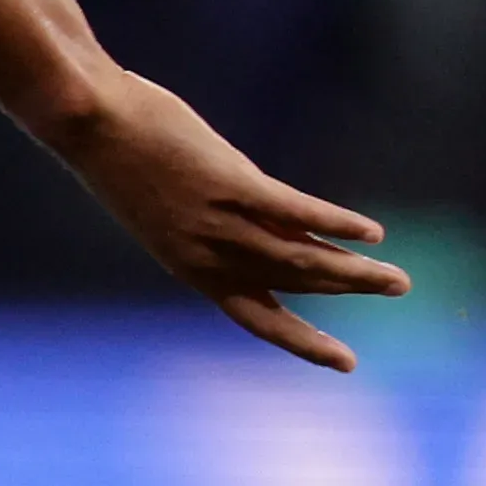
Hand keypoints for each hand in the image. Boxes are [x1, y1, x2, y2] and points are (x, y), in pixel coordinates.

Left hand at [53, 72, 404, 370]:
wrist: (86, 123)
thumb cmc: (124, 156)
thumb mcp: (176, 203)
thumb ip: (233, 221)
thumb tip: (291, 229)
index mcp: (191, 266)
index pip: (257, 316)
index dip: (303, 341)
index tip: (345, 362)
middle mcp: (207, 254)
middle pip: (293, 284)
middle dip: (348, 292)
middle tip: (398, 289)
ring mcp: (217, 220)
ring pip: (301, 258)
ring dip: (355, 271)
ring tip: (398, 280)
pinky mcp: (227, 182)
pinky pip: (294, 210)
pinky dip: (336, 222)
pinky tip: (372, 233)